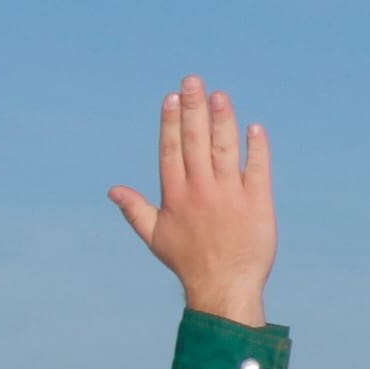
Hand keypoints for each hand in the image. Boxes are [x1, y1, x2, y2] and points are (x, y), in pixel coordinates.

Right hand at [107, 77, 277, 326]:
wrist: (224, 288)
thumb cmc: (189, 262)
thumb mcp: (156, 236)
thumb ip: (134, 209)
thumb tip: (112, 190)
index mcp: (176, 196)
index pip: (171, 150)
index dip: (171, 122)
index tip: (171, 97)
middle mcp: (201, 190)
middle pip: (196, 141)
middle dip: (193, 109)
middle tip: (192, 81)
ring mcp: (230, 195)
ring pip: (224, 149)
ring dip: (222, 120)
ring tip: (220, 95)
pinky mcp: (257, 203)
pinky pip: (257, 169)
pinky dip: (256, 149)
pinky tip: (254, 129)